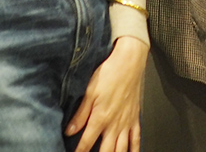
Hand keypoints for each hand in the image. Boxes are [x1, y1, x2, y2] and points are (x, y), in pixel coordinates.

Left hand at [66, 36, 147, 151]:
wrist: (129, 62)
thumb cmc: (109, 73)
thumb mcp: (90, 92)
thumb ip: (80, 114)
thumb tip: (69, 131)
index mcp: (101, 118)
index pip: (87, 143)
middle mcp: (114, 124)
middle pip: (106, 151)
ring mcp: (126, 122)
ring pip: (122, 149)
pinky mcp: (135, 118)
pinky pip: (136, 139)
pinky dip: (135, 149)